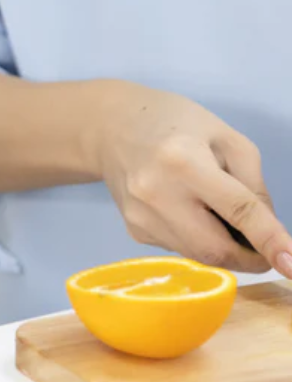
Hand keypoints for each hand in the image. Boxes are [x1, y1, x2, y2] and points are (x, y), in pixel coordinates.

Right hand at [93, 81, 291, 276]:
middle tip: (266, 249)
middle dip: (250, 257)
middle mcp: (156, 192)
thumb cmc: (173, 124)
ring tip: (216, 212)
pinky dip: (198, 238)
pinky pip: (181, 248)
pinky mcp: (134, 229)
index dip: (269, 239)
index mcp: (183, 161)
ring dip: (223, 246)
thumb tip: (267, 233)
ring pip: (199, 254)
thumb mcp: (226, 137)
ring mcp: (140, 215)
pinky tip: (188, 210)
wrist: (111, 128)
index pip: (237, 209)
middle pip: (215, 248)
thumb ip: (253, 185)